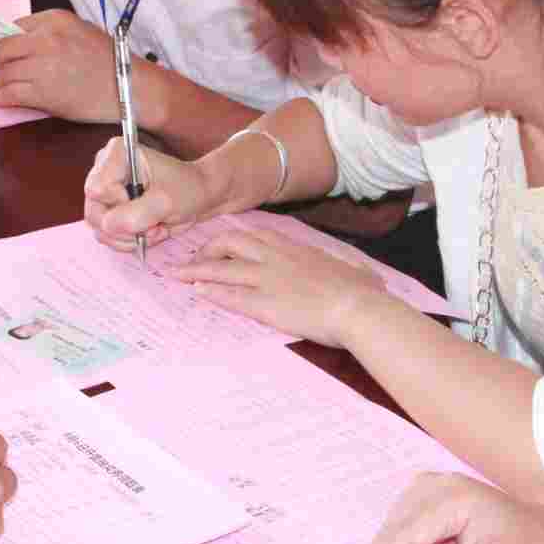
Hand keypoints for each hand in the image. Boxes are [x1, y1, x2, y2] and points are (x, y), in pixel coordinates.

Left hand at [0, 10, 119, 119]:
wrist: (129, 87)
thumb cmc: (111, 60)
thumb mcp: (81, 31)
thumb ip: (53, 32)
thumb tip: (25, 42)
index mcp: (55, 20)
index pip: (15, 26)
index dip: (9, 41)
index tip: (7, 51)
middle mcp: (44, 38)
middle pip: (3, 48)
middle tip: (2, 70)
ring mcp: (41, 65)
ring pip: (3, 72)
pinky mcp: (41, 92)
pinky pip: (8, 93)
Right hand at [82, 135, 215, 249]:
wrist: (197, 195)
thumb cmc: (186, 189)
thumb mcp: (166, 201)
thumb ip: (135, 215)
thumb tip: (108, 227)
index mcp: (116, 154)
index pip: (98, 189)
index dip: (121, 204)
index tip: (148, 200)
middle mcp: (103, 169)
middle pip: (95, 212)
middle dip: (127, 227)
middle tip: (154, 225)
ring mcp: (104, 192)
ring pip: (99, 228)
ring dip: (130, 236)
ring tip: (155, 228)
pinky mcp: (108, 210)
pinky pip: (106, 235)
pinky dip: (129, 240)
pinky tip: (148, 231)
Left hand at [170, 225, 387, 347]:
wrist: (358, 307)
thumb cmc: (361, 291)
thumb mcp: (353, 271)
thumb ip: (349, 269)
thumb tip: (367, 276)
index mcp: (294, 247)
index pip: (254, 236)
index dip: (233, 241)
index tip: (222, 247)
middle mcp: (275, 258)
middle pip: (229, 244)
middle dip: (207, 250)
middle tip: (194, 260)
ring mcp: (267, 280)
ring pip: (221, 269)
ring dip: (196, 271)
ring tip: (176, 275)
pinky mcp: (264, 304)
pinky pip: (229, 295)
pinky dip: (210, 292)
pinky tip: (196, 292)